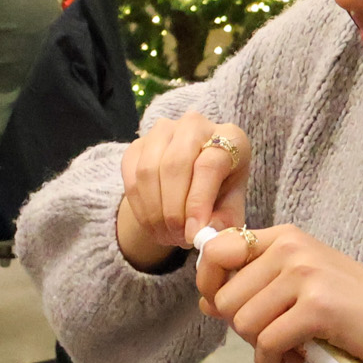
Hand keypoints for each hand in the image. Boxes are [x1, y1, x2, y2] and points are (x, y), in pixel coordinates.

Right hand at [115, 110, 249, 269]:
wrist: (195, 179)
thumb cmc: (220, 192)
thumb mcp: (231, 207)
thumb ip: (223, 221)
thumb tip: (204, 235)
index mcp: (230, 137)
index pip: (209, 166)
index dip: (198, 202)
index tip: (193, 234)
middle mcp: (194, 124)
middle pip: (175, 165)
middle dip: (173, 211)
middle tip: (177, 238)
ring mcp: (162, 131)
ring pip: (149, 172)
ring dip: (154, 212)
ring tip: (167, 236)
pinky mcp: (138, 144)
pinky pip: (131, 178)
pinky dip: (140, 208)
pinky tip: (152, 226)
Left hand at [194, 223, 362, 362]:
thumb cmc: (359, 311)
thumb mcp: (303, 286)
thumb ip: (256, 287)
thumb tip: (206, 301)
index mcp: (284, 237)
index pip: (215, 250)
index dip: (210, 285)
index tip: (229, 308)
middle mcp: (290, 248)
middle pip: (224, 297)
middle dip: (242, 328)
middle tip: (275, 337)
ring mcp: (304, 275)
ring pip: (242, 323)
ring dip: (260, 349)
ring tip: (290, 351)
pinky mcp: (317, 308)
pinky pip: (267, 344)